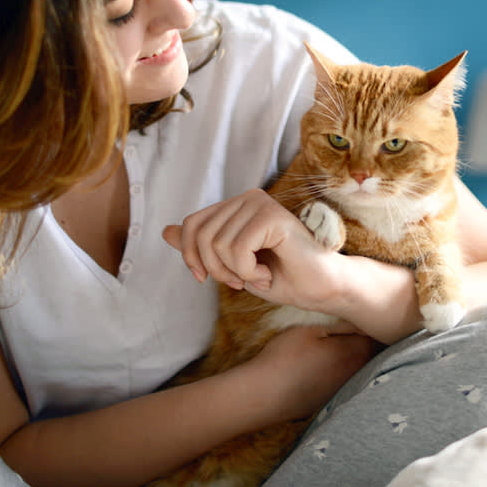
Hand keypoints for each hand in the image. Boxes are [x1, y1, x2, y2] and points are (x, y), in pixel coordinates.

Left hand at [162, 189, 344, 312]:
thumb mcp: (231, 265)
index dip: (192, 256)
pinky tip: (267, 272)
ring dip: (235, 273)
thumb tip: (165, 231)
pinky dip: (247, 272)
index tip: (207, 278)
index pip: (192, 224)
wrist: (321, 289)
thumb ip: (202, 246)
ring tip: (259, 276)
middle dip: (215, 270)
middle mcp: (247, 197)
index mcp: (236, 206)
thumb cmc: (282, 277)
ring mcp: (260, 203)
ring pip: (217, 245)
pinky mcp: (271, 215)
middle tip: (241, 281)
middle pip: (201, 235)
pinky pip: (237, 249)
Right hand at [246, 324, 378, 421]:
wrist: (264, 393)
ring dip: (351, 358)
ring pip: (356, 369)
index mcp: (353, 352)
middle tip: (348, 328)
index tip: (357, 316)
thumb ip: (340, 325)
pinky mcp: (330, 401)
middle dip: (362, 341)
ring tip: (333, 347)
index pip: (373, 336)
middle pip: (368, 353)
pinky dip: (337, 373)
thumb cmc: (286, 355)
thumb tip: (360, 321)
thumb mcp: (311, 330)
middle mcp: (354, 373)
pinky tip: (321, 368)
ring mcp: (343, 390)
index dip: (366, 324)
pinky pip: (342, 382)